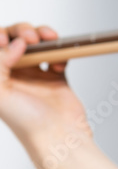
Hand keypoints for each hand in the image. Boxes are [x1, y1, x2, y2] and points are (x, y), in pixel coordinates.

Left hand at [0, 23, 90, 151]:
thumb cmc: (26, 122)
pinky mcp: (56, 78)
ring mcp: (35, 75)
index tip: (7, 38)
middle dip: (23, 32)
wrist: (58, 136)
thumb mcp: (0, 92)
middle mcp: (13, 75)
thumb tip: (15, 43)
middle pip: (14, 41)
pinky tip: (60, 61)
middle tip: (31, 37)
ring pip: (37, 45)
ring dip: (43, 37)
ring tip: (50, 39)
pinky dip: (61, 53)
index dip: (0, 37)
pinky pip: (58, 56)